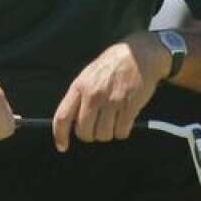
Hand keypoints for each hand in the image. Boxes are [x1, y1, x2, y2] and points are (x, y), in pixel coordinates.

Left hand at [53, 32, 169, 152]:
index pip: (62, 117)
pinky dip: (123, 131)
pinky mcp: (129, 106)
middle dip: (90, 135)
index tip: (63, 146)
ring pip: (103, 135)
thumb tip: (72, 121)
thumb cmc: (113, 64)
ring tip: (113, 120)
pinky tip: (125, 120)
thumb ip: (79, 96)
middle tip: (97, 127)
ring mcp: (112, 101)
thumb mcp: (88, 74)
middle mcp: (93, 95)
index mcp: (80, 87)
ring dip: (108, 133)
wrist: (140, 54)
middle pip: (84, 132)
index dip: (60, 135)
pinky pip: (121, 132)